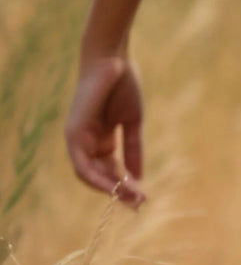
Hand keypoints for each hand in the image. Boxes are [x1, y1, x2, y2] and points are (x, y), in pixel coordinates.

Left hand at [65, 50, 146, 207]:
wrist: (113, 61)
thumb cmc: (124, 86)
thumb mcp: (132, 124)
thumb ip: (133, 150)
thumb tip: (138, 177)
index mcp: (101, 138)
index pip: (111, 169)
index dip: (126, 184)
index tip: (143, 197)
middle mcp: (86, 141)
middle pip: (100, 175)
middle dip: (120, 191)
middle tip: (140, 203)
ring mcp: (78, 138)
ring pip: (88, 175)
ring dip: (110, 189)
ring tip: (132, 197)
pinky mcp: (73, 134)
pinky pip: (82, 165)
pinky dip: (97, 178)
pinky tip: (114, 186)